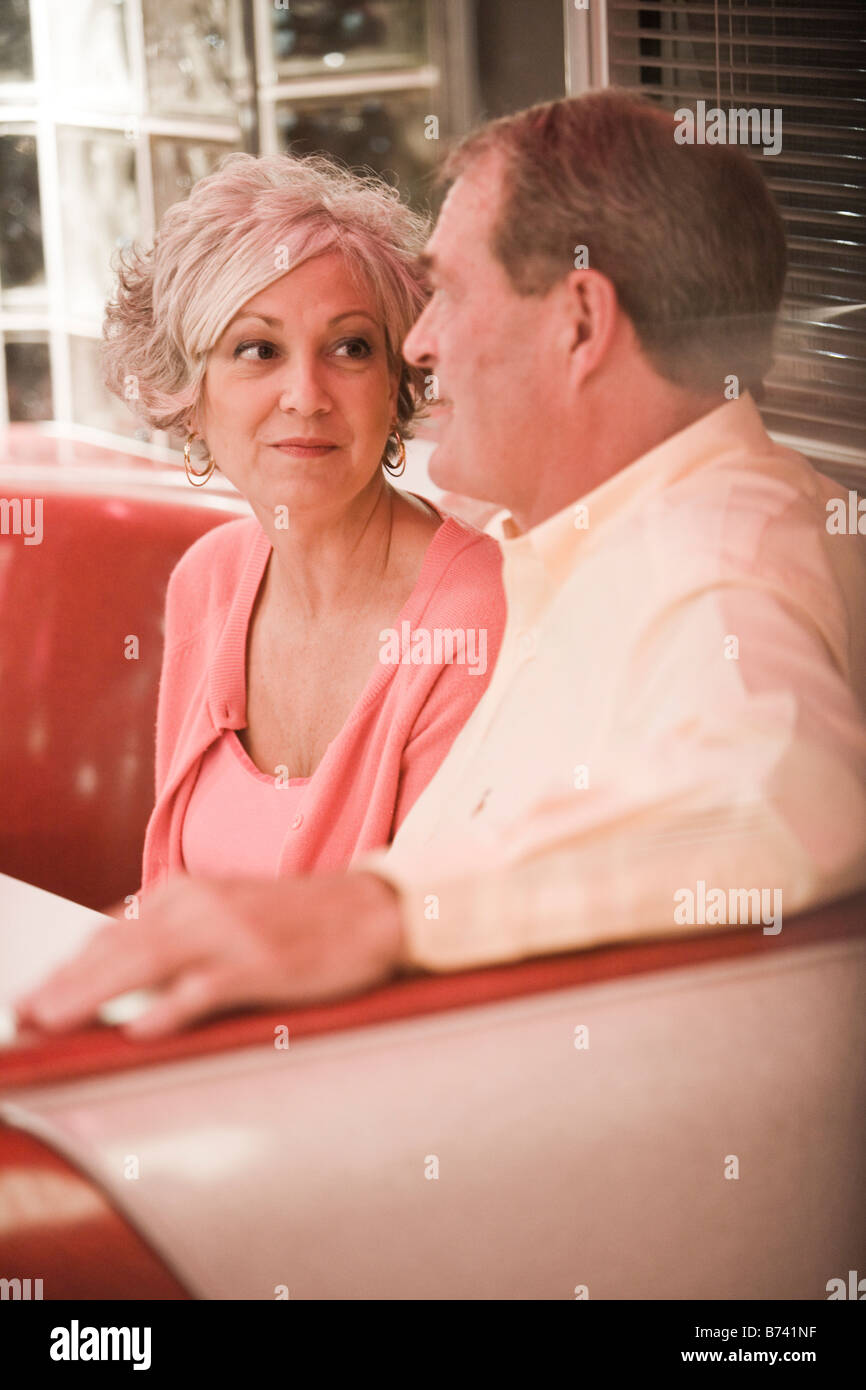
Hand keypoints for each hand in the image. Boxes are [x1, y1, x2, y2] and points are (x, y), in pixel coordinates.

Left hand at [14, 871, 405, 1039]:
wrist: (371, 909)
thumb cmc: (298, 919)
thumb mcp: (226, 912)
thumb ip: (175, 934)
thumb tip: (117, 971)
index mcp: (187, 892)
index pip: (107, 933)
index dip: (64, 968)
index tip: (31, 998)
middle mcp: (199, 905)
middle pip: (112, 949)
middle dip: (61, 986)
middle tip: (23, 1017)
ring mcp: (229, 934)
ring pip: (141, 965)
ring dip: (90, 996)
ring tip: (51, 1022)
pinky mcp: (260, 964)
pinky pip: (201, 990)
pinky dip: (166, 1010)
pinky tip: (137, 1031)